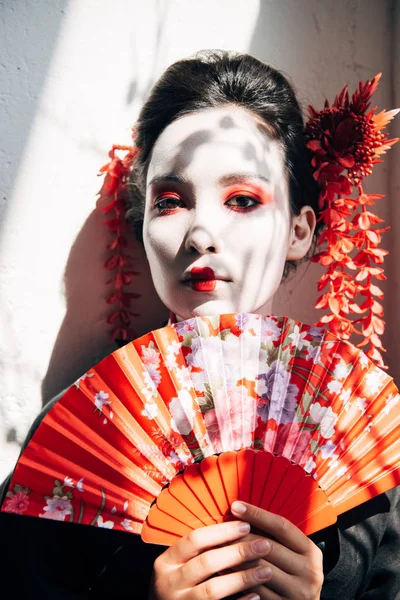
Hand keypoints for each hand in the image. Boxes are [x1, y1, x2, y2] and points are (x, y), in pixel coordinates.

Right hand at [148, 519, 281, 599]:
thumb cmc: (180, 584)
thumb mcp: (180, 565)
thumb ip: (199, 550)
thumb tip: (236, 523)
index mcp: (166, 562)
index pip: (195, 539)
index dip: (222, 531)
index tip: (246, 525)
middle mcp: (168, 582)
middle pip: (207, 562)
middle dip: (238, 552)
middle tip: (264, 545)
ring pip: (213, 589)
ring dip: (243, 578)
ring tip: (266, 570)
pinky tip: (256, 595)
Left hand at [229, 501, 323, 599]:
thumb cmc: (293, 572)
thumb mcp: (294, 552)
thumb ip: (276, 536)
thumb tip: (243, 512)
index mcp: (311, 551)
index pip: (282, 526)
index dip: (257, 514)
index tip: (236, 506)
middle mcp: (309, 571)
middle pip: (269, 546)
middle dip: (241, 535)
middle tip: (221, 527)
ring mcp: (297, 591)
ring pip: (259, 568)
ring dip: (236, 556)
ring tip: (219, 545)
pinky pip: (255, 589)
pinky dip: (237, 578)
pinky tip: (224, 569)